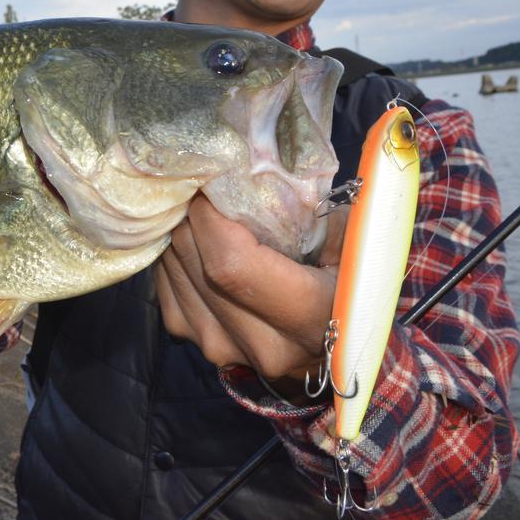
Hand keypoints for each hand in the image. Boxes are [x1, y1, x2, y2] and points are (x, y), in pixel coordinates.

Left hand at [154, 194, 346, 383]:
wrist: (336, 341)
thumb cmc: (352, 279)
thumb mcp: (352, 240)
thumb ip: (309, 209)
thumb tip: (250, 170)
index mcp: (311, 319)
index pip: (231, 263)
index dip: (211, 217)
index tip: (212, 183)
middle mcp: (263, 344)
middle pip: (199, 264)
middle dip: (193, 216)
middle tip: (202, 184)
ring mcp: (224, 349)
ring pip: (176, 273)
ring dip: (181, 233)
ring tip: (200, 209)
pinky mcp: (198, 343)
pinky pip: (167, 288)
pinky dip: (175, 256)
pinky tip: (194, 239)